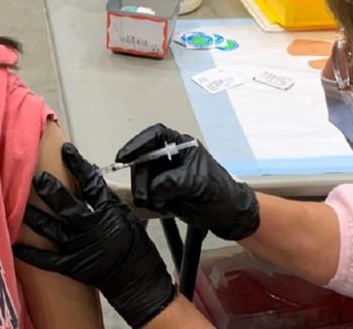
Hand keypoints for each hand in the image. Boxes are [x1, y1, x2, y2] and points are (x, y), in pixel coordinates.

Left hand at [13, 143, 176, 327]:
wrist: (138, 279)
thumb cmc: (136, 248)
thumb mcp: (127, 216)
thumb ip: (106, 199)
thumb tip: (90, 178)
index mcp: (108, 213)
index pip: (91, 183)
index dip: (77, 165)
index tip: (66, 150)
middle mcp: (92, 229)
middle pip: (67, 206)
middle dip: (50, 190)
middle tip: (36, 177)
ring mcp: (81, 248)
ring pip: (52, 230)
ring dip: (36, 217)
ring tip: (23, 206)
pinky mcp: (73, 266)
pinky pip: (48, 260)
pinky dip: (32, 254)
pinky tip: (17, 245)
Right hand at [117, 124, 259, 240]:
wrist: (227, 215)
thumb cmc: (222, 192)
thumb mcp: (198, 183)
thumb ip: (174, 181)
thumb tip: (155, 186)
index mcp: (183, 146)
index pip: (155, 136)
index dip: (137, 144)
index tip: (124, 157)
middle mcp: (172, 157)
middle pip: (143, 159)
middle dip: (141, 178)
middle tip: (145, 195)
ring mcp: (166, 175)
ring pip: (142, 178)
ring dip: (146, 193)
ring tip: (160, 203)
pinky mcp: (163, 192)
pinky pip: (147, 194)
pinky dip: (151, 202)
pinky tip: (164, 207)